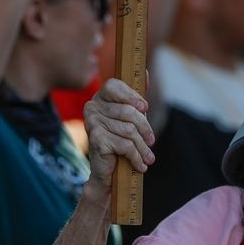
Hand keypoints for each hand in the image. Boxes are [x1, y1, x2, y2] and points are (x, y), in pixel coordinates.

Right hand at [82, 79, 154, 199]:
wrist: (106, 172)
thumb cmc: (120, 140)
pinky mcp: (95, 139)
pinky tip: (141, 165)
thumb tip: (144, 71)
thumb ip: (136, 95)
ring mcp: (91, 122)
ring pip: (129, 130)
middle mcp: (91, 106)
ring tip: (149, 158)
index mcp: (99, 97)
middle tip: (152, 142)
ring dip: (143, 147)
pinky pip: (125, 144)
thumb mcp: (131, 117)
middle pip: (128, 111)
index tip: (144, 108)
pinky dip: (137, 156)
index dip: (131, 95)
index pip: (113, 85)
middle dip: (145, 129)